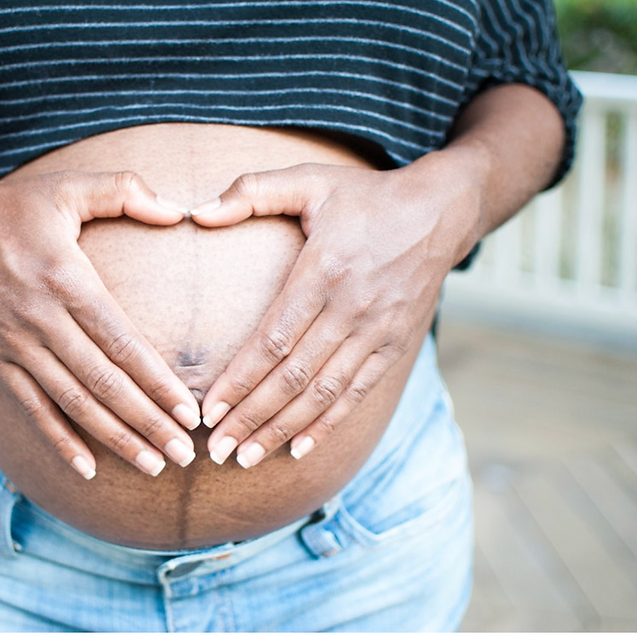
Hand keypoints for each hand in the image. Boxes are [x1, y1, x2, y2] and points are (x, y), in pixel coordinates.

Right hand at [0, 170, 201, 478]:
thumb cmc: (12, 207)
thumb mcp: (68, 186)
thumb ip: (126, 190)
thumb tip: (177, 211)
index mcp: (66, 280)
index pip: (121, 343)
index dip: (157, 382)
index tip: (190, 413)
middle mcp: (41, 320)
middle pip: (103, 383)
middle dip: (146, 423)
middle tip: (185, 455)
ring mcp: (15, 345)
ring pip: (72, 404)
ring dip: (114, 439)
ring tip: (152, 466)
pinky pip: (31, 408)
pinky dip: (59, 441)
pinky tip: (88, 469)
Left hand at [190, 161, 476, 466]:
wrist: (440, 212)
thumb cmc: (364, 197)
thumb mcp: (309, 179)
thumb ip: (252, 191)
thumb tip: (196, 212)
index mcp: (323, 271)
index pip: (274, 339)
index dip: (239, 379)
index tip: (207, 410)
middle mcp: (351, 309)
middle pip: (294, 377)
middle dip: (251, 418)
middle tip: (217, 451)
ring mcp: (377, 332)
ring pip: (324, 394)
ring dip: (283, 429)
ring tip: (247, 458)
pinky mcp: (394, 346)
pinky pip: (357, 394)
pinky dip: (328, 424)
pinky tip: (299, 448)